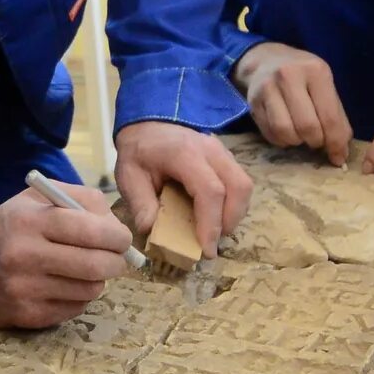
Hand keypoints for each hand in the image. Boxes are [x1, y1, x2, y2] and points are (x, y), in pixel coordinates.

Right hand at [0, 190, 133, 326]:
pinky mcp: (27, 315)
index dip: (117, 237)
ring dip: (97, 280)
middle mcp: (26, 255)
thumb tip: (116, 226)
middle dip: (116, 262)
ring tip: (85, 270)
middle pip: (96, 265)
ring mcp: (25, 289)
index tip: (122, 239)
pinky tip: (66, 286)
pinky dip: (79, 297)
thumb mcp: (34, 199)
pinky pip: (75, 308)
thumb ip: (79, 200)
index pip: (91, 230)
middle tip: (116, 259)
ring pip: (89, 289)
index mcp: (30, 220)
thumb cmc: (6, 227)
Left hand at [113, 119, 253, 238]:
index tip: (206, 250)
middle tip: (211, 243)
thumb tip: (154, 232)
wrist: (148, 122)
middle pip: (239, 187)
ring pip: (244, 185)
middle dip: (230, 221)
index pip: (210, 191)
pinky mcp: (226, 157)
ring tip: (214, 231)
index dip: (212, 223)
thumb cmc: (139, 151)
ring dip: (234, 213)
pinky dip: (233, 204)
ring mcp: (222, 151)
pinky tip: (216, 215)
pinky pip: (240, 182)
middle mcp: (210, 150)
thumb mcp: (129, 176)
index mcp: (184, 154)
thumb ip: (141, 204)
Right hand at [232, 42, 350, 163]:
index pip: (329, 116)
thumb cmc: (303, 76)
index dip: (335, 142)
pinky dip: (282, 140)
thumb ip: (336, 116)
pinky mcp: (253, 102)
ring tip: (302, 135)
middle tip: (318, 141)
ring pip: (285, 132)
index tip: (338, 157)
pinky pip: (270, 133)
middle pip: (307, 127)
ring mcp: (267, 88)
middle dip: (316, 142)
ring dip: (297, 141)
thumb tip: (340, 153)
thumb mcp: (324, 85)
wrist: (266, 60)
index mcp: (315, 71)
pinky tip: (287, 131)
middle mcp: (289, 76)